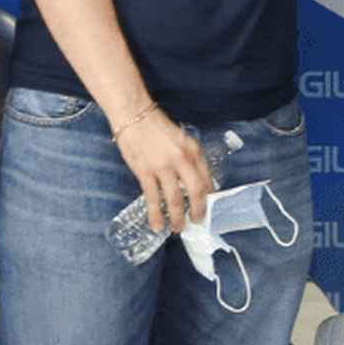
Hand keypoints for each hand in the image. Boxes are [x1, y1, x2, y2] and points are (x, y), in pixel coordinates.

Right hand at [115, 110, 212, 232]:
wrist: (134, 116)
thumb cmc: (158, 127)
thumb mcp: (182, 140)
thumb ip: (189, 158)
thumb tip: (194, 182)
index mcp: (193, 150)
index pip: (206, 178)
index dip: (208, 196)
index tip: (208, 207)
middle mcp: (181, 159)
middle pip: (195, 191)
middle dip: (198, 211)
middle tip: (197, 222)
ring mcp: (163, 167)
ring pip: (174, 199)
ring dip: (177, 217)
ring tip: (177, 228)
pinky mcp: (144, 172)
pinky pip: (152, 199)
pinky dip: (155, 215)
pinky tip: (157, 225)